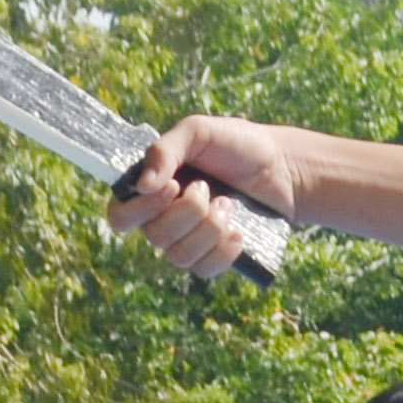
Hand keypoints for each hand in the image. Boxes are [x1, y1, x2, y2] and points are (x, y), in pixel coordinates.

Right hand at [107, 117, 299, 278]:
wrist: (282, 167)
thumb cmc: (237, 145)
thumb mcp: (199, 132)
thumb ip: (165, 150)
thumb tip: (144, 186)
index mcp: (152, 190)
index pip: (120, 216)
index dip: (140, 209)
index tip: (172, 186)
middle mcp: (163, 219)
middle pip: (153, 236)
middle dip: (187, 212)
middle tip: (208, 187)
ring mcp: (188, 241)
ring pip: (178, 256)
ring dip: (208, 229)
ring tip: (228, 204)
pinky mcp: (212, 257)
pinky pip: (203, 270)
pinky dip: (222, 251)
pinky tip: (238, 231)